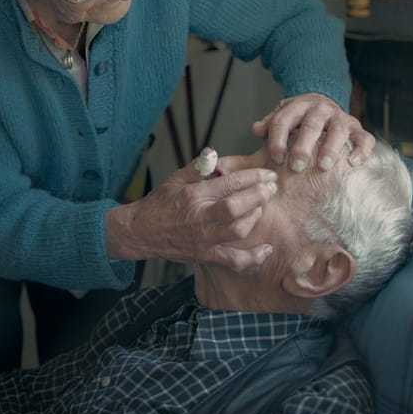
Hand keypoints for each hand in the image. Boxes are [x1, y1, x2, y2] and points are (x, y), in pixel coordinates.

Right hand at [105, 153, 277, 271]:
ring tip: (261, 206)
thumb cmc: (159, 203)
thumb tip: (213, 152)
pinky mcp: (206, 256)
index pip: (228, 184)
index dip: (252, 177)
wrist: (140, 232)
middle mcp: (199, 218)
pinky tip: (266, 250)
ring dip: (255, 218)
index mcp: (193, 196)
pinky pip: (233, 261)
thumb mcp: (174, 179)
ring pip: (238, 231)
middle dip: (259, 196)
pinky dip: (253, 258)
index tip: (267, 174)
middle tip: (272, 187)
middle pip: (237, 208)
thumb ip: (197, 167)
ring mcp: (203, 239)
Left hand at [251, 92, 373, 171]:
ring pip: (338, 131)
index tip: (275, 158)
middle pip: (311, 126)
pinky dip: (361, 150)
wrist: (323, 103)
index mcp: (298, 105)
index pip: (284, 120)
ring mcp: (340, 118)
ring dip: (331, 149)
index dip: (277, 140)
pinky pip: (364, 138)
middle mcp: (320, 109)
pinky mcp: (357, 128)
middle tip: (296, 166)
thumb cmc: (299, 117)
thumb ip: (269, 124)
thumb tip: (255, 129)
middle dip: (303, 147)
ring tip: (323, 166)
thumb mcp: (282, 116)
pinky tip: (353, 163)